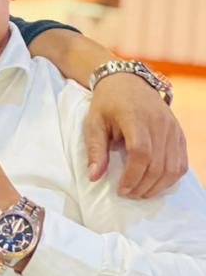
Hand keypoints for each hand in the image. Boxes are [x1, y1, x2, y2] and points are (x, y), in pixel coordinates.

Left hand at [84, 74, 187, 198]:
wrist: (128, 81)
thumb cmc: (107, 104)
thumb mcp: (93, 123)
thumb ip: (95, 149)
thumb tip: (94, 177)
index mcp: (135, 118)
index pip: (141, 153)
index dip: (132, 176)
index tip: (121, 189)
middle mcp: (159, 123)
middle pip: (158, 164)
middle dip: (142, 186)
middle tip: (128, 194)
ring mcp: (172, 128)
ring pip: (173, 167)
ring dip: (157, 186)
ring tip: (140, 192)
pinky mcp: (179, 133)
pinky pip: (182, 162)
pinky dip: (170, 178)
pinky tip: (155, 184)